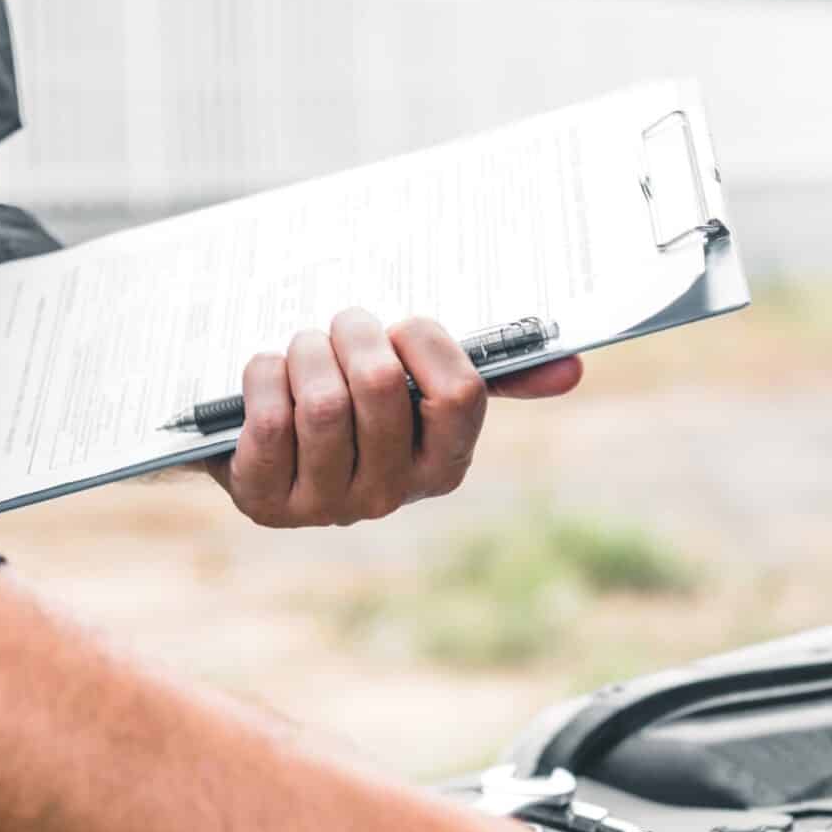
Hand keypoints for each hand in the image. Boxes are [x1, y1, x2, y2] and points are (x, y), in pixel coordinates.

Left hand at [209, 308, 581, 527]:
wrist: (260, 443)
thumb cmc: (352, 401)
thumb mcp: (419, 385)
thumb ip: (492, 375)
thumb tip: (571, 370)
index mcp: (442, 465)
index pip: (459, 393)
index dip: (424, 341)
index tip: (401, 330)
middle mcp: (390, 495)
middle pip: (380, 387)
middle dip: (353, 332)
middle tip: (342, 325)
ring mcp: (327, 506)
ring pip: (321, 402)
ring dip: (305, 352)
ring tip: (302, 351)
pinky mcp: (266, 502)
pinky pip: (269, 419)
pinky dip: (263, 377)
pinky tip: (268, 379)